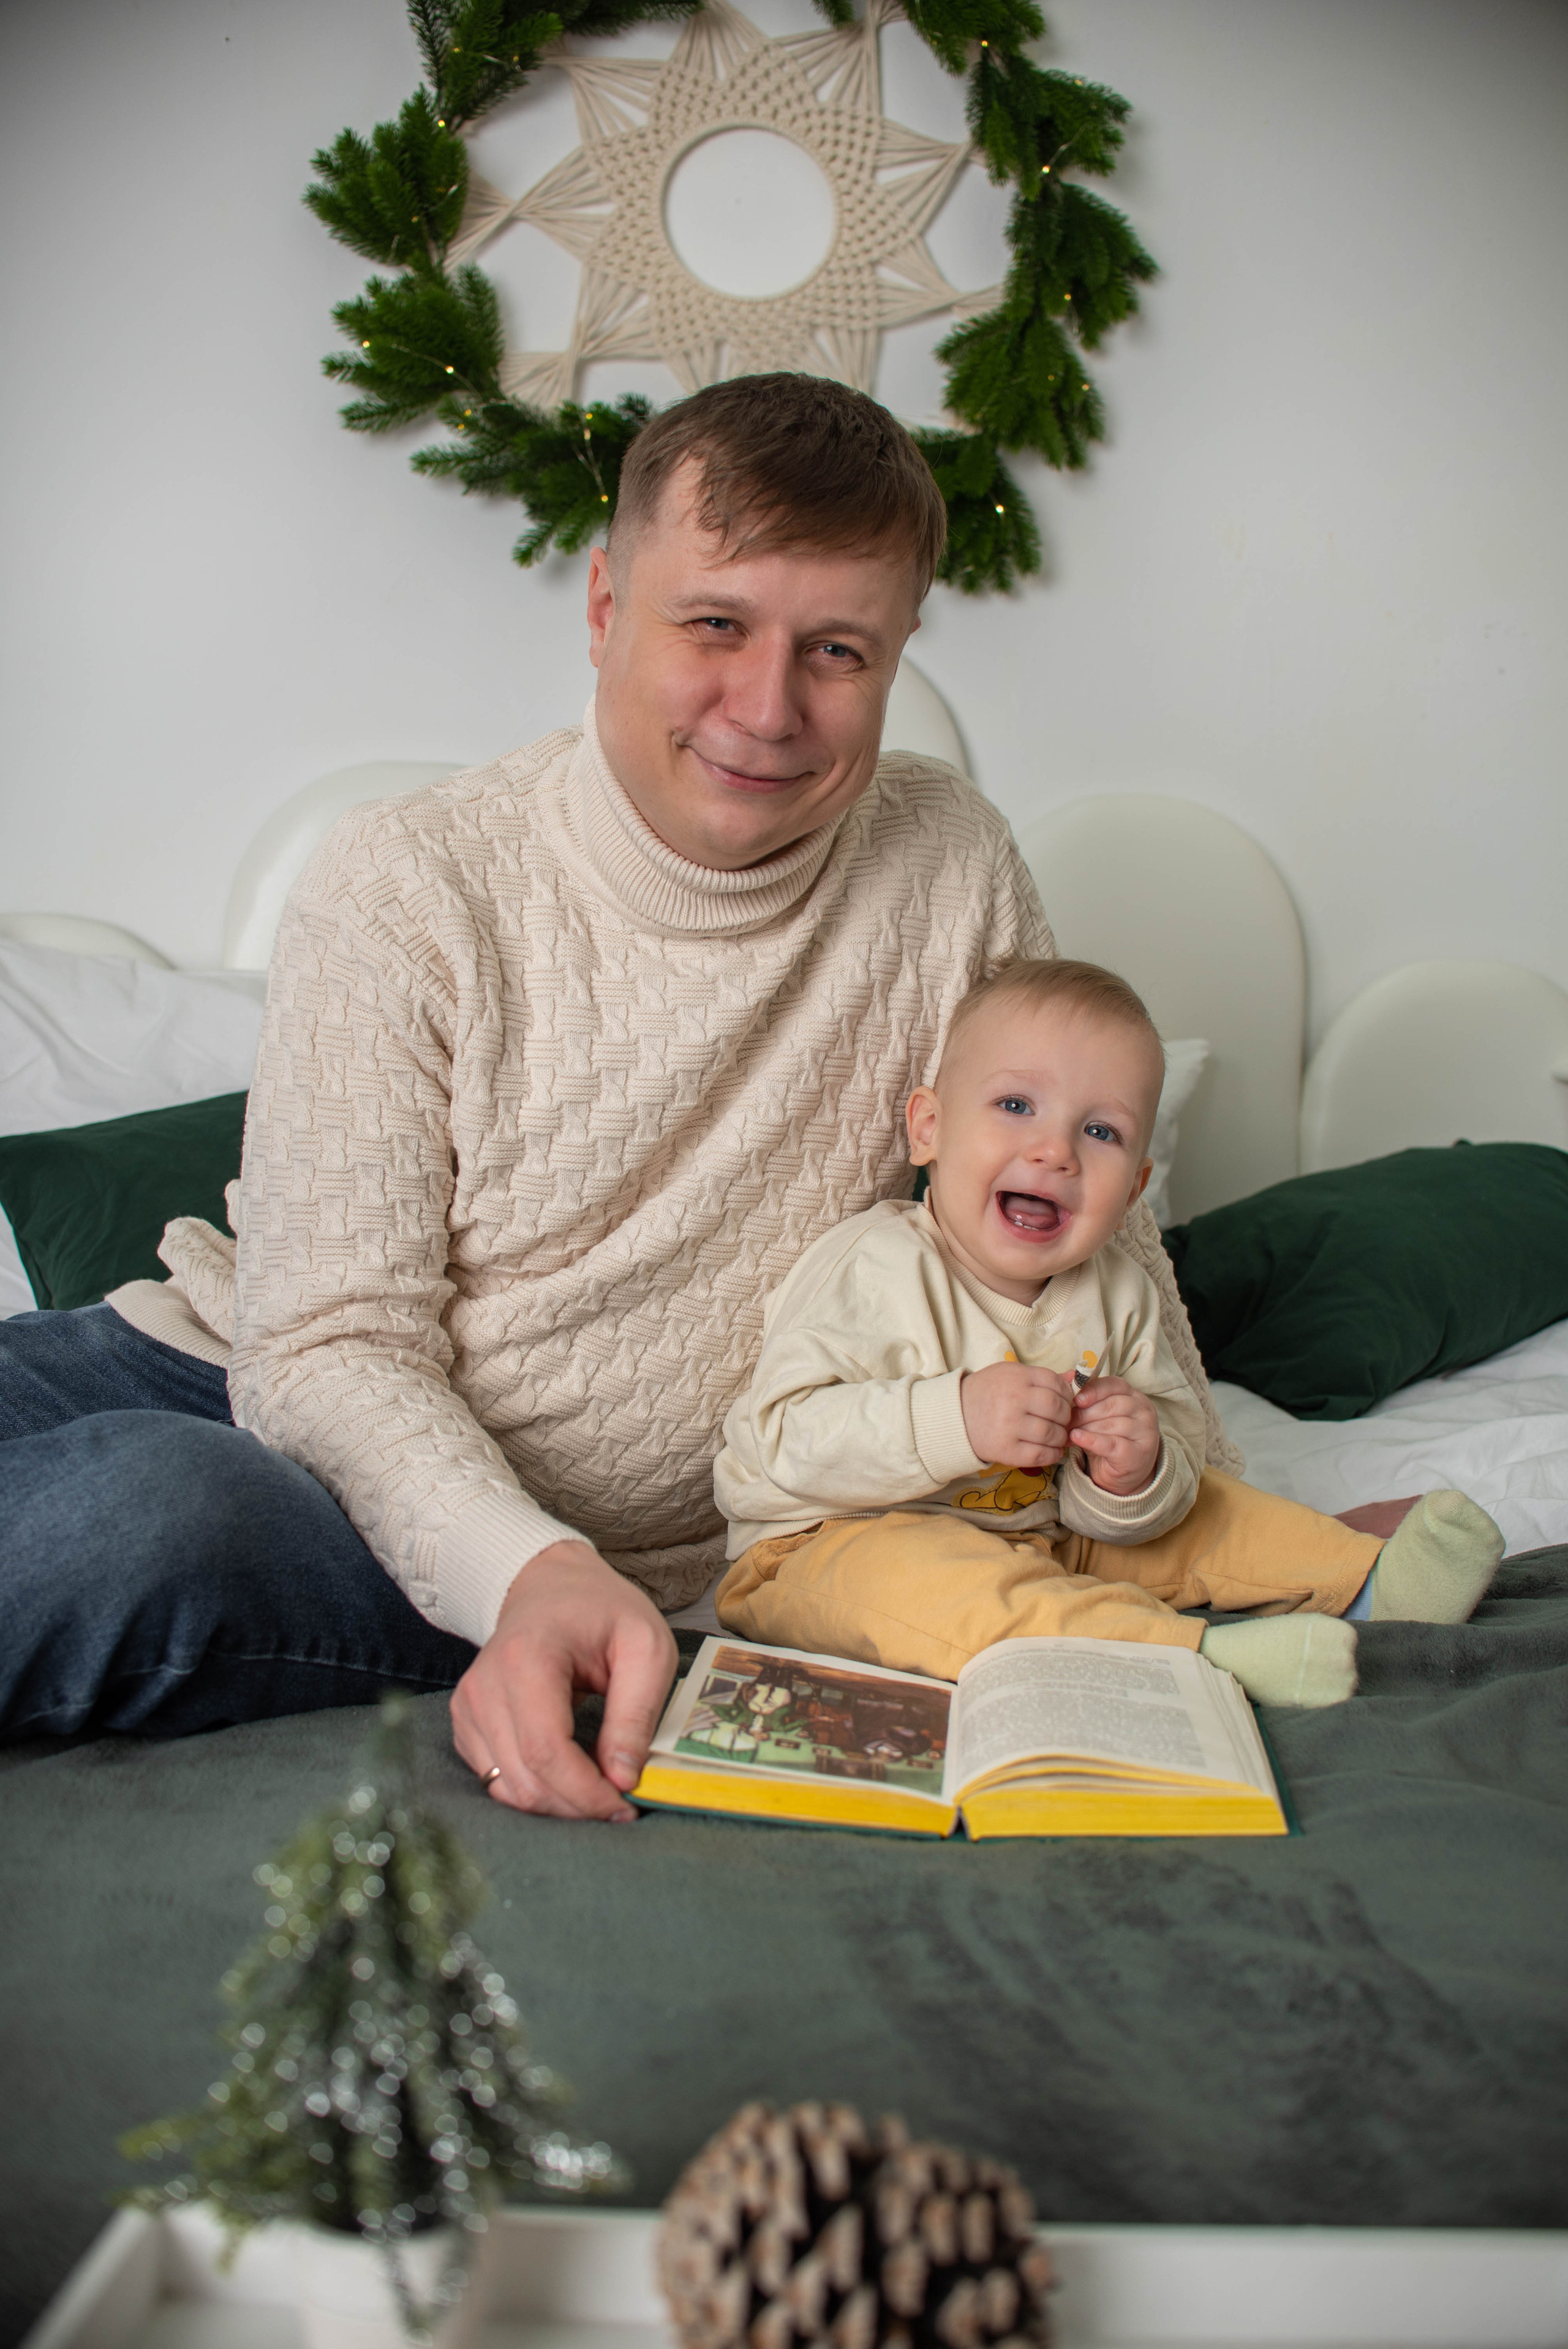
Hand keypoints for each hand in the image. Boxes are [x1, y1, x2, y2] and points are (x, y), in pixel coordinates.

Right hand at [450, 1541, 676, 1821]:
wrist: (547, 1585)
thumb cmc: (601, 1611)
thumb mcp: (645, 1647)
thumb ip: (636, 1713)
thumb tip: (623, 1780)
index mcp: (527, 1659)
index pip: (546, 1751)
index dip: (586, 1793)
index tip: (626, 1806)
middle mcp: (483, 1686)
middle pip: (525, 1779)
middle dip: (577, 1806)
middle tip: (621, 1803)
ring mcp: (468, 1707)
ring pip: (507, 1789)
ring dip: (557, 1804)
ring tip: (599, 1787)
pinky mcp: (465, 1724)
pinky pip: (497, 1780)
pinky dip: (536, 1790)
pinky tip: (569, 1773)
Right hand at [960, 1361, 1071, 1468]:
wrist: (954, 1416)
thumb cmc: (985, 1392)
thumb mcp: (1009, 1374)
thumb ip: (1040, 1377)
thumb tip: (1073, 1378)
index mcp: (1015, 1377)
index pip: (1054, 1383)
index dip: (1066, 1394)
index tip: (1065, 1401)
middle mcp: (1013, 1400)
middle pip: (1056, 1408)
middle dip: (1066, 1416)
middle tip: (1062, 1420)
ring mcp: (1009, 1426)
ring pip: (1051, 1433)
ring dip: (1060, 1437)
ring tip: (1056, 1436)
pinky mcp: (1005, 1450)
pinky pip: (1039, 1455)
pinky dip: (1052, 1454)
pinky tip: (1051, 1451)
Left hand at [1069, 1379, 1161, 1493]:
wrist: (1123, 1474)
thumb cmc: (1109, 1439)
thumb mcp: (1099, 1417)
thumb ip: (1087, 1402)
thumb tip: (1065, 1386)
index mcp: (1135, 1396)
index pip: (1115, 1385)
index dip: (1093, 1390)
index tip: (1075, 1398)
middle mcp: (1144, 1412)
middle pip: (1111, 1405)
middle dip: (1084, 1412)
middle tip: (1064, 1420)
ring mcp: (1144, 1433)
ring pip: (1110, 1424)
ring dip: (1085, 1427)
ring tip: (1067, 1432)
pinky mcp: (1137, 1454)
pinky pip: (1111, 1443)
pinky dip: (1091, 1440)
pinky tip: (1076, 1438)